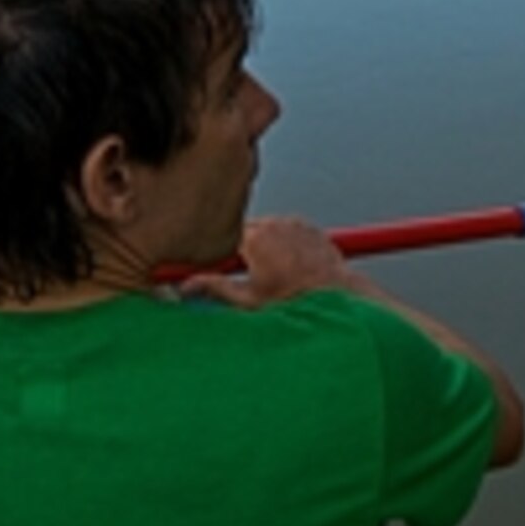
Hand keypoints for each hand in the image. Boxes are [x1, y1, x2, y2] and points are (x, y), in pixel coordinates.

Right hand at [178, 216, 365, 308]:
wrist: (338, 298)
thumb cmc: (295, 301)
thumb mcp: (248, 300)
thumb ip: (214, 288)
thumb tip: (186, 286)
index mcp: (256, 238)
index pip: (224, 234)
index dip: (221, 252)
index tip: (221, 265)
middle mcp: (276, 224)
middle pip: (248, 231)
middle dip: (246, 250)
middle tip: (251, 274)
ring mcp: (296, 224)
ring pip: (270, 231)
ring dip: (268, 247)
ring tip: (275, 275)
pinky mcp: (312, 229)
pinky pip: (291, 232)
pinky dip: (288, 245)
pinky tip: (293, 268)